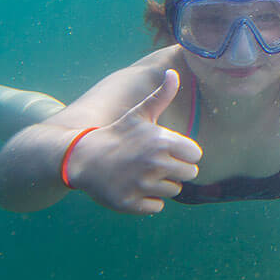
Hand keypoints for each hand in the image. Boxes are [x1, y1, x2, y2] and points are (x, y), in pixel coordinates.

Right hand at [70, 69, 201, 214]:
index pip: (196, 155)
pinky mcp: (131, 203)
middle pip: (189, 174)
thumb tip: (173, 72)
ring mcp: (142, 185)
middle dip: (175, 170)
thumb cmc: (117, 134)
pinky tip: (134, 187)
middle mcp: (155, 164)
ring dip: (162, 185)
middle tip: (154, 163)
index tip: (167, 150)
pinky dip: (148, 201)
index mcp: (162, 142)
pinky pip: (156, 207)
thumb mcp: (139, 114)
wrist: (83, 158)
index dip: (183, 153)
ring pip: (173, 191)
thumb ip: (161, 96)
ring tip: (142, 174)